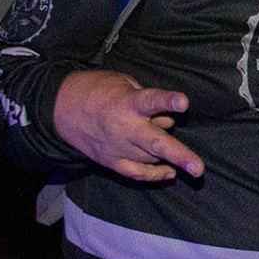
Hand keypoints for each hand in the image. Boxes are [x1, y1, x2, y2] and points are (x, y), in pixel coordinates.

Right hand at [54, 68, 203, 182]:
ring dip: (168, 156)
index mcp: (128, 102)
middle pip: (156, 143)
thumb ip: (146, 99)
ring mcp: (118, 148)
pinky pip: (136, 173)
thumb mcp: (123, 82)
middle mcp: (125, 128)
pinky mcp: (111, 161)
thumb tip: (166, 117)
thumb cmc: (97, 90)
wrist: (60, 108)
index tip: (184, 102)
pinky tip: (170, 173)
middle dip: (179, 155)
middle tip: (198, 169)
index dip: (167, 101)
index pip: (151, 101)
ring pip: (151, 158)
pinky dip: (154, 175)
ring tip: (184, 158)